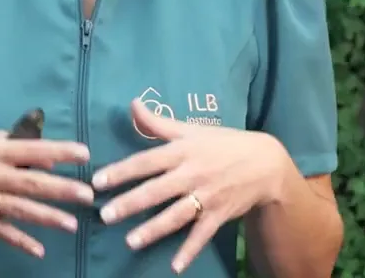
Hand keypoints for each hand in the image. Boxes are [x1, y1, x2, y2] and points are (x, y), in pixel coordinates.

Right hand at [0, 130, 94, 257]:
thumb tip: (44, 155)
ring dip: (46, 217)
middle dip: (60, 190)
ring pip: (19, 210)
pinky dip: (18, 241)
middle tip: (87, 195)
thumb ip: (12, 144)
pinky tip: (38, 250)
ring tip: (71, 224)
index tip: (85, 154)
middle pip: (30, 183)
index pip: (32, 150)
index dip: (58, 152)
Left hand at [92, 100, 291, 272]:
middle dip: (131, 203)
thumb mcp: (192, 130)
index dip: (122, 170)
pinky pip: (201, 234)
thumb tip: (132, 104)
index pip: (147, 161)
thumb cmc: (223, 143)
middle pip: (157, 190)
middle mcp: (192, 174)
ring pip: (176, 215)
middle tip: (106, 215)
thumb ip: (159, 123)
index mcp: (183, 151)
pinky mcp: (219, 214)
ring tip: (131, 242)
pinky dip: (189, 250)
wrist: (266, 163)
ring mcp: (206, 196)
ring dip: (153, 229)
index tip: (99, 181)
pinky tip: (175, 266)